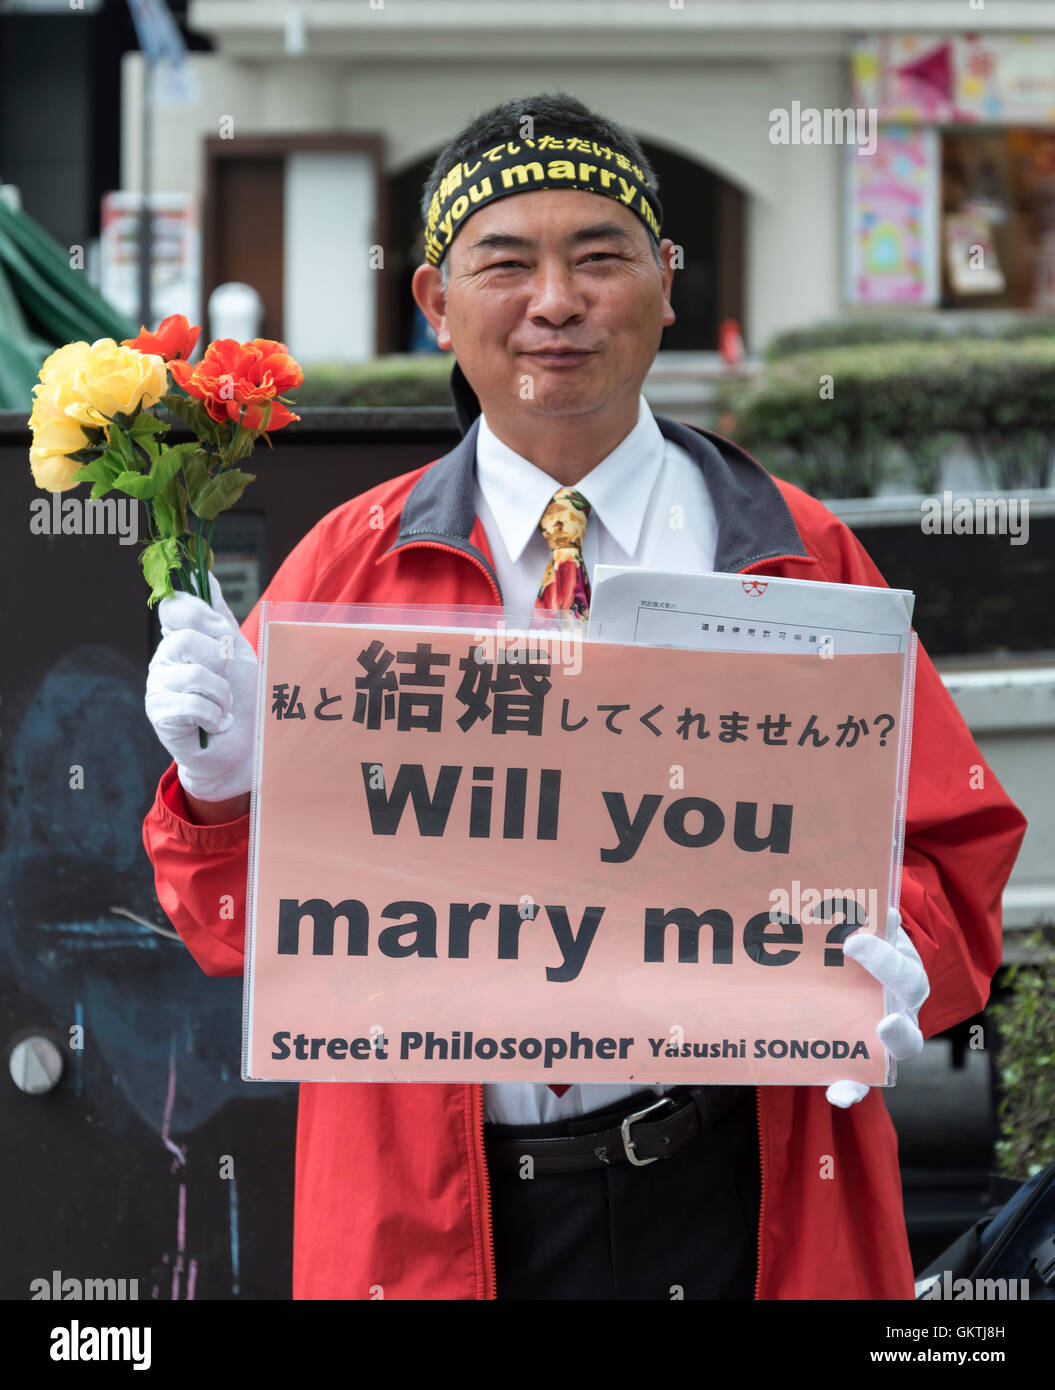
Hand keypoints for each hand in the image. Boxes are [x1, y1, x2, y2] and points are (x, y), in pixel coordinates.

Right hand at [144, 570, 257, 802]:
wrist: (243, 747)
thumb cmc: (242, 698)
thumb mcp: (238, 650)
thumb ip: (219, 614)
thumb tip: (203, 572)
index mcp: (180, 637)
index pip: (177, 607)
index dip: (206, 620)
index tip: (224, 638)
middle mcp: (163, 657)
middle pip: (186, 639)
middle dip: (220, 663)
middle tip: (226, 680)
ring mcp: (157, 685)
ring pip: (194, 675)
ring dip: (222, 696)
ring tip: (224, 708)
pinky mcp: (159, 713)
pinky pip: (192, 704)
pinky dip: (215, 716)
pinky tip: (215, 724)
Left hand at [825, 908, 929, 1108]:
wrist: (871, 970)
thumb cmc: (869, 945)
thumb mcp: (872, 929)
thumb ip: (870, 918)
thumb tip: (879, 903)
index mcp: (906, 976)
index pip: (902, 971)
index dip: (881, 959)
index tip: (851, 942)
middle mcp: (903, 1011)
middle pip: (909, 1025)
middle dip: (899, 1027)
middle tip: (884, 1021)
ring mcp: (886, 1038)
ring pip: (894, 1056)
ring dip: (873, 1070)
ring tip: (861, 1073)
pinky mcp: (863, 1058)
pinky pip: (862, 1079)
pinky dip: (851, 1090)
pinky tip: (837, 1096)